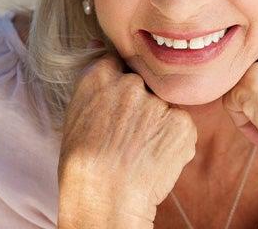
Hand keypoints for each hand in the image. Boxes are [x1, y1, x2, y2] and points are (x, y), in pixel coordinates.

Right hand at [57, 41, 197, 226]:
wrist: (104, 199)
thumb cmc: (82, 167)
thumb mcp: (75, 117)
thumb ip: (96, 88)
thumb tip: (104, 59)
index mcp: (98, 77)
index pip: (119, 64)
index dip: (121, 85)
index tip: (120, 104)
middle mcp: (129, 83)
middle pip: (145, 84)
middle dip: (143, 104)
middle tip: (132, 135)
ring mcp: (157, 102)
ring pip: (164, 107)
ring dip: (159, 124)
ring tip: (141, 152)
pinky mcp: (182, 122)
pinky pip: (181, 126)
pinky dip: (175, 141)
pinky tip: (156, 160)